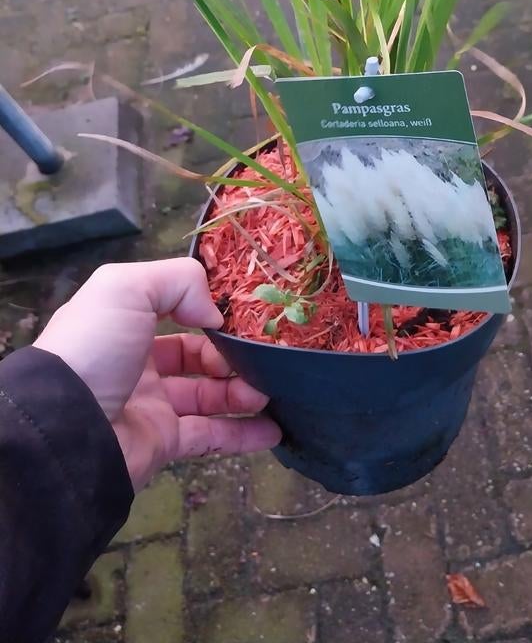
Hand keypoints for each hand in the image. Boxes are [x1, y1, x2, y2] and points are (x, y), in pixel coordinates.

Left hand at [33, 258, 280, 489]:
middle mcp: (139, 365)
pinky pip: (211, 436)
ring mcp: (152, 406)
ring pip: (210, 395)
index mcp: (125, 325)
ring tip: (268, 389)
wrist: (66, 427)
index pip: (177, 313)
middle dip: (233, 355)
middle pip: (199, 356)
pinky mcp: (164, 443)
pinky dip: (243, 434)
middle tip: (261, 357)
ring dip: (244, 391)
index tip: (242, 316)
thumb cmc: (93, 348)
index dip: (210, 314)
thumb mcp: (125, 288)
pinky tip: (273, 428)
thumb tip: (214, 315)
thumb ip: (178, 281)